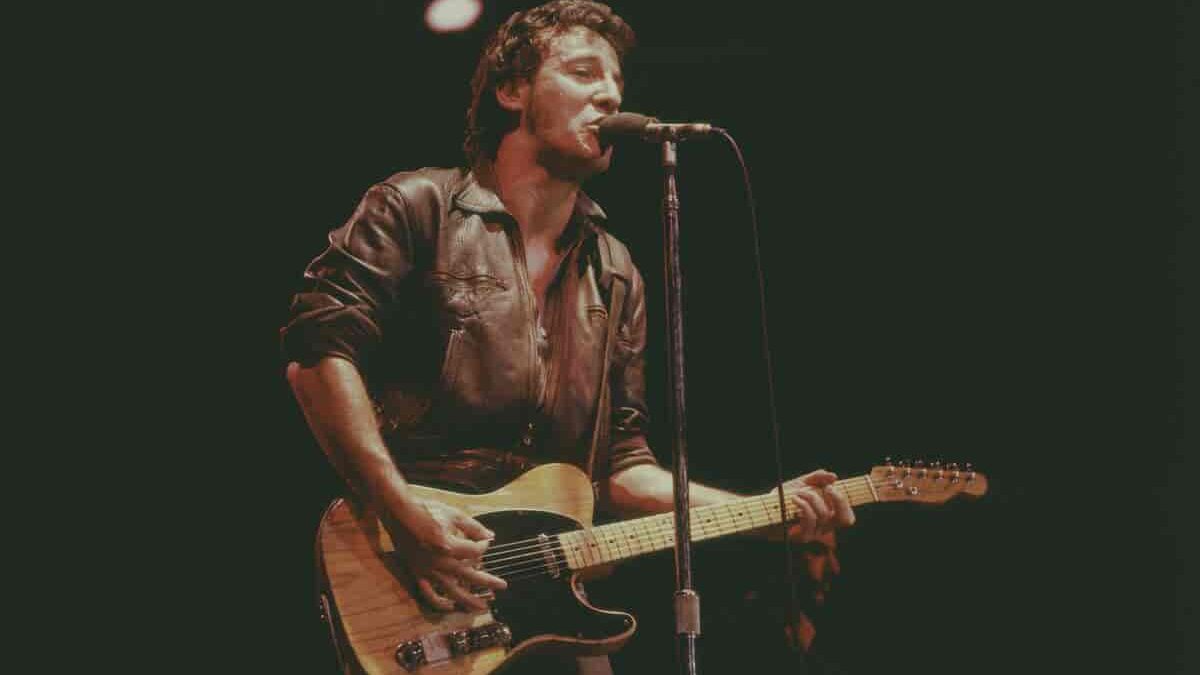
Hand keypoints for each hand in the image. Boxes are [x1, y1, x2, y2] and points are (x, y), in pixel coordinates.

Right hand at [384, 498, 507, 611]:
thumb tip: (490, 536)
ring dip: (468, 600)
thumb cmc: (426, 510)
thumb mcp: (454, 513)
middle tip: (503, 586)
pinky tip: (451, 606)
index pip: (476, 552)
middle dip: (488, 581)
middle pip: (470, 575)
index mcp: (449, 545)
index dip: (485, 546)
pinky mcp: (417, 572)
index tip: (486, 541)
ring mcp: (428, 569)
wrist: (399, 512)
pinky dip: (440, 603)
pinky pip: (429, 594)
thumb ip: (474, 527)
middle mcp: (440, 561)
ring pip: (451, 591)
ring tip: (481, 607)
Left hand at [770, 470, 855, 541]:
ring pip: (824, 515)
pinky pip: (810, 519)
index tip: (830, 487)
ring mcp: (814, 534)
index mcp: (827, 517)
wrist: (765, 508)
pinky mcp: (801, 536)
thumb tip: (834, 476)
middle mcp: (824, 528)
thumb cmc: (784, 497)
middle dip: (839, 500)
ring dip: (812, 497)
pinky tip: (794, 498)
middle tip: (827, 488)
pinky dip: (803, 505)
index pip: (847, 518)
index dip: (844, 502)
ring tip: (799, 492)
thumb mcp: (801, 483)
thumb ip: (817, 478)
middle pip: (844, 519)